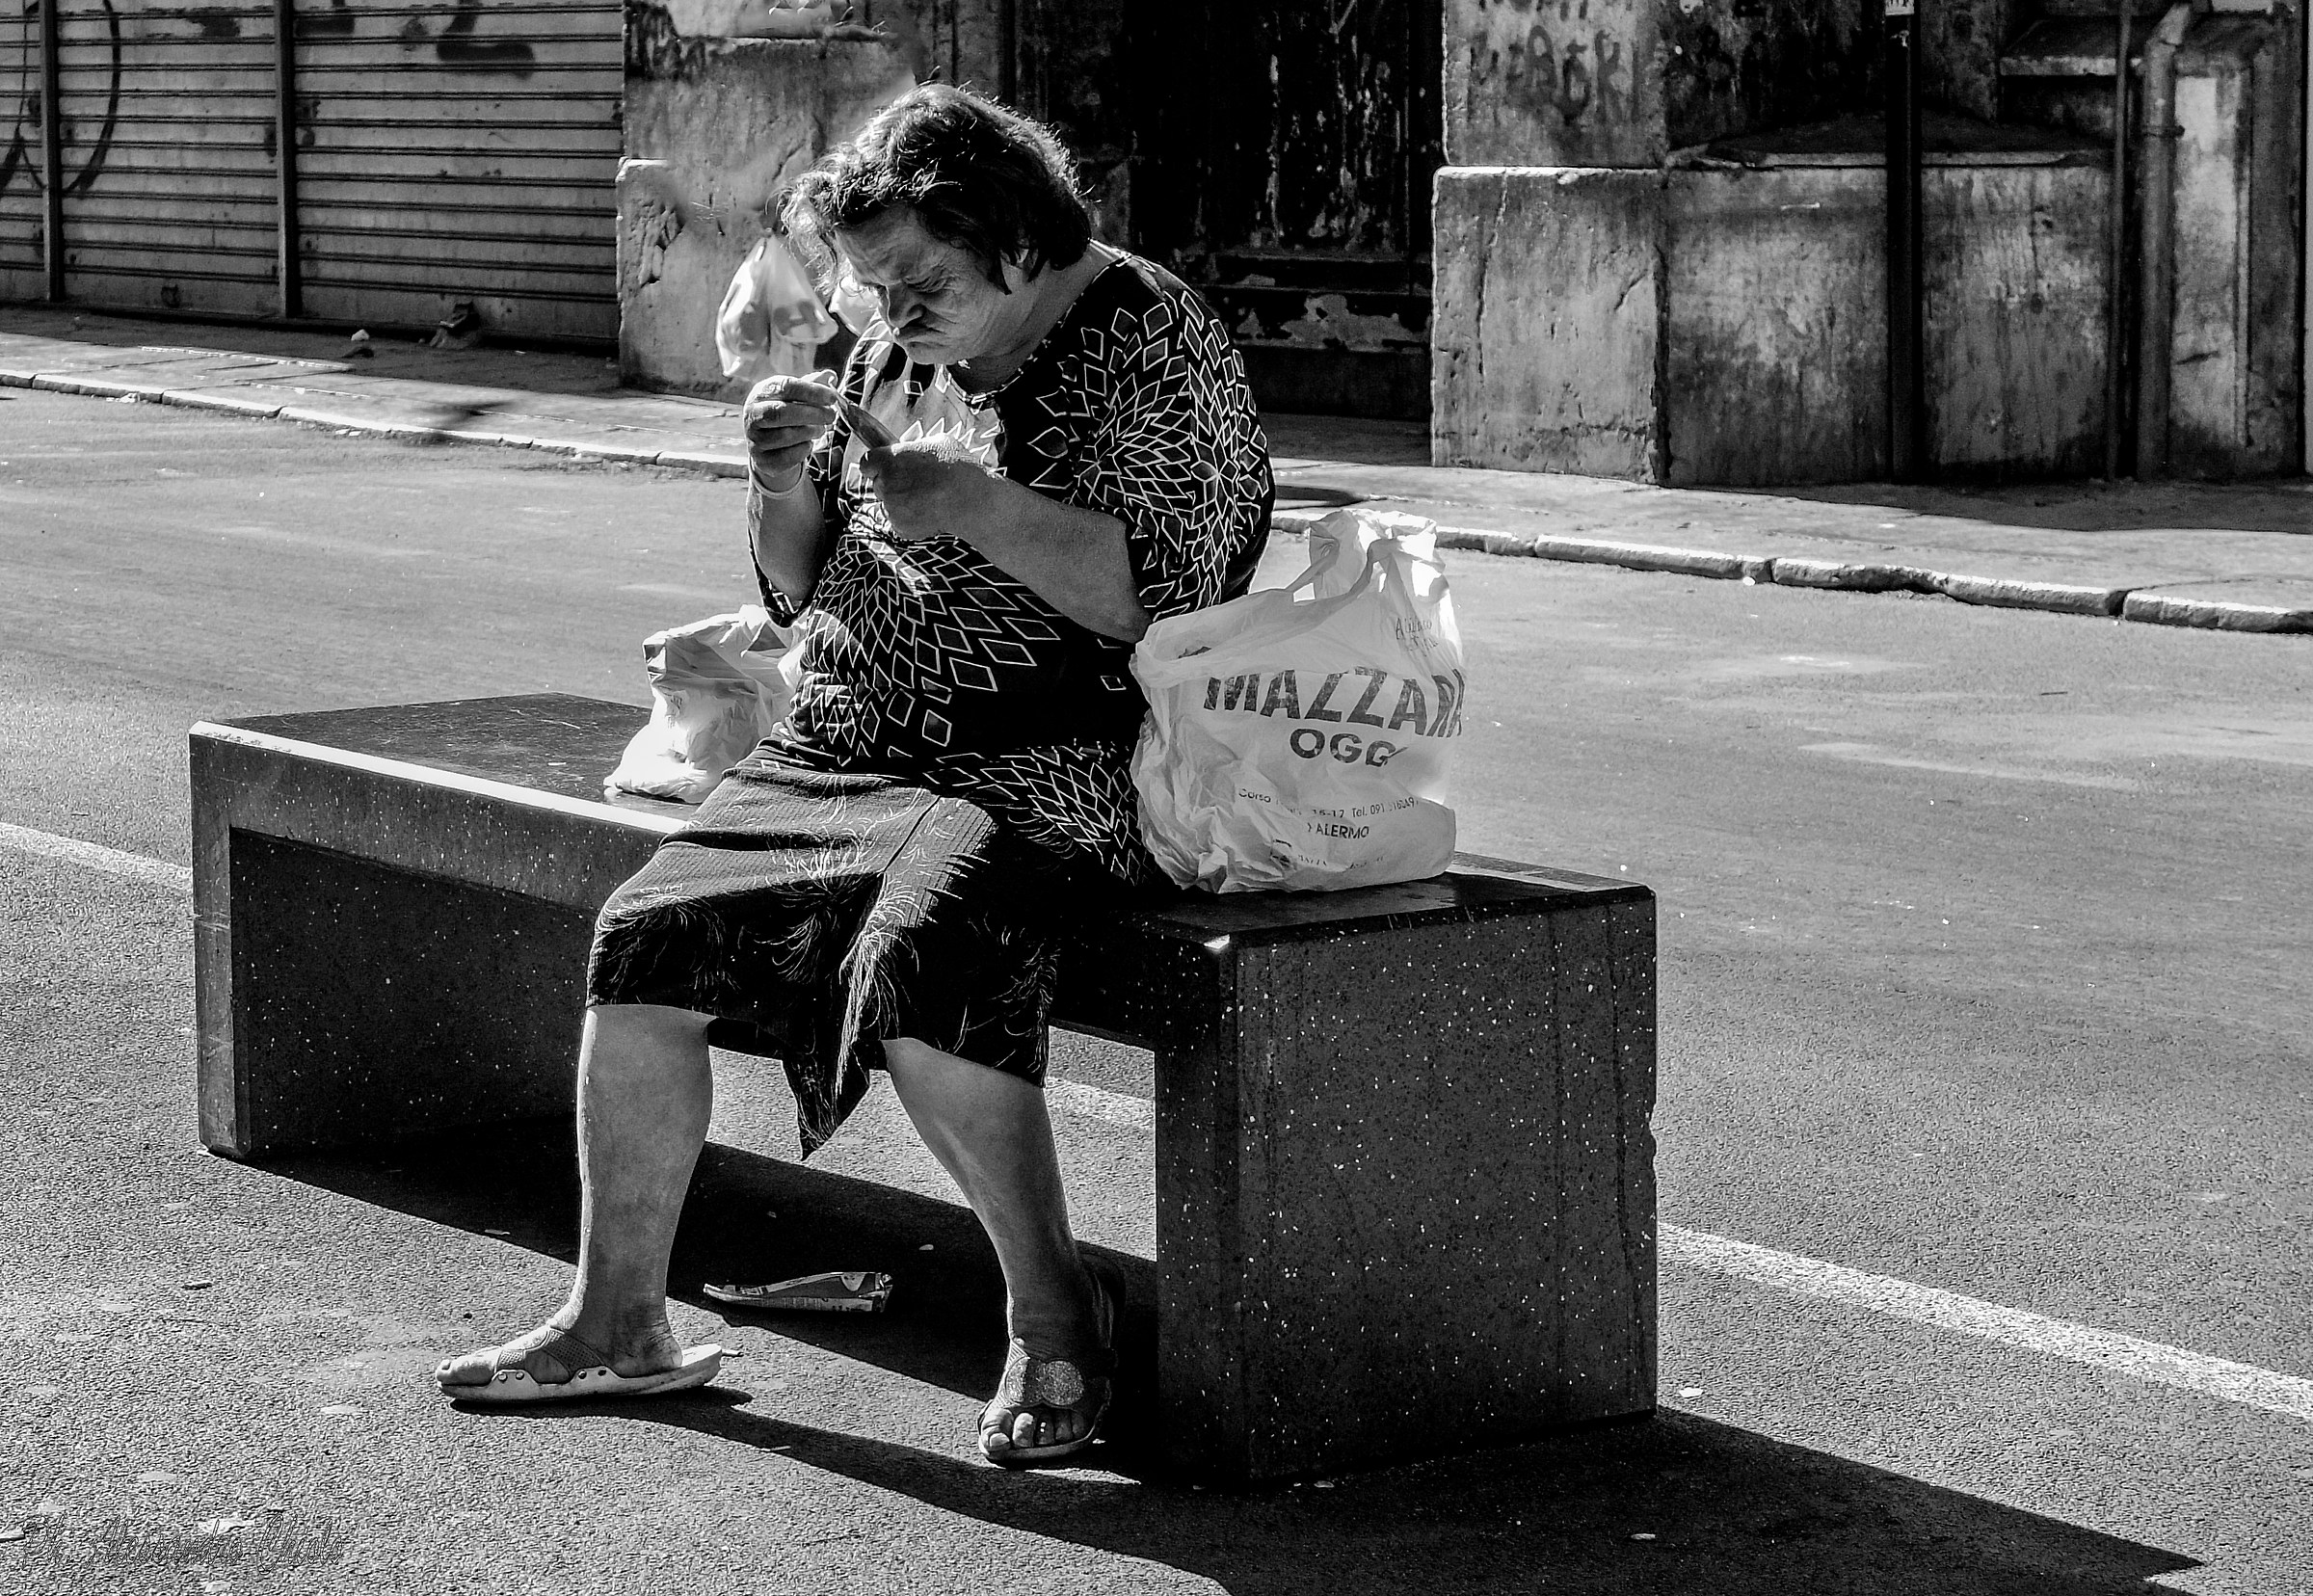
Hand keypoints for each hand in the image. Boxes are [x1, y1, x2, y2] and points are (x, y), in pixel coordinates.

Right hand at [742, 369, 839, 488]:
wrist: (768, 445)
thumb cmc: (786, 413)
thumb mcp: (796, 396)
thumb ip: (813, 385)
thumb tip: (830, 376)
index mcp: (761, 392)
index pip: (785, 387)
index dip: (811, 392)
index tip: (832, 398)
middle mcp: (753, 414)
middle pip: (781, 412)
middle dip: (812, 414)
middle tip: (831, 416)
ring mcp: (755, 439)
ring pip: (786, 436)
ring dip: (809, 432)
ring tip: (820, 429)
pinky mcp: (762, 460)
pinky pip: (787, 456)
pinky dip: (803, 449)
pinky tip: (808, 443)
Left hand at [858, 439, 1002, 544]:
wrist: (970, 499)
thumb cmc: (957, 467)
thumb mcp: (938, 442)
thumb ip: (916, 446)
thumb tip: (912, 448)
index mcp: (889, 460)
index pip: (867, 463)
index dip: (877, 466)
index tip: (886, 468)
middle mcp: (885, 484)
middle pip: (879, 485)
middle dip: (893, 484)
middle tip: (917, 483)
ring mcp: (891, 507)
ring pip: (890, 504)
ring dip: (903, 502)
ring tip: (929, 498)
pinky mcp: (899, 526)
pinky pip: (900, 520)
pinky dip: (911, 518)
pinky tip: (930, 512)